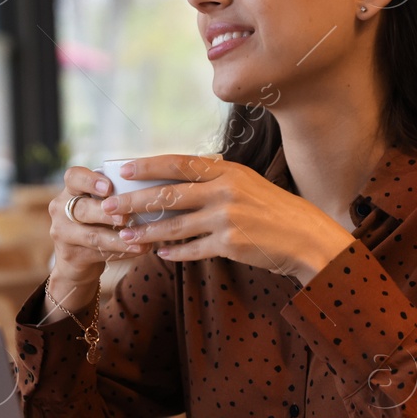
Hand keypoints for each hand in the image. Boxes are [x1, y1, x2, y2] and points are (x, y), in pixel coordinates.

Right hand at [48, 166, 150, 280]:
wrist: (76, 260)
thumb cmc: (96, 222)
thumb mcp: (98, 203)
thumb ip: (115, 194)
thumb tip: (153, 187)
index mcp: (70, 190)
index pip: (73, 177)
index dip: (90, 180)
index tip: (109, 187)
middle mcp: (60, 209)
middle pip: (82, 209)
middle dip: (106, 213)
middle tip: (126, 217)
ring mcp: (63, 233)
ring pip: (93, 236)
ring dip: (118, 238)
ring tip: (141, 240)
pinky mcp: (71, 255)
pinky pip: (99, 254)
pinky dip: (121, 252)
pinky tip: (138, 250)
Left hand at [99, 155, 355, 284]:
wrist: (306, 237)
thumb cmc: (274, 210)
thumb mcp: (248, 183)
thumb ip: (216, 179)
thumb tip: (178, 180)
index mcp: (227, 171)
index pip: (179, 163)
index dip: (148, 166)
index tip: (123, 169)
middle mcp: (225, 190)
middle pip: (168, 195)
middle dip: (134, 201)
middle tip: (109, 207)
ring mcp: (227, 218)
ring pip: (175, 225)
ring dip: (147, 232)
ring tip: (125, 235)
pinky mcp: (231, 244)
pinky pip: (193, 249)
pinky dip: (174, 252)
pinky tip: (160, 254)